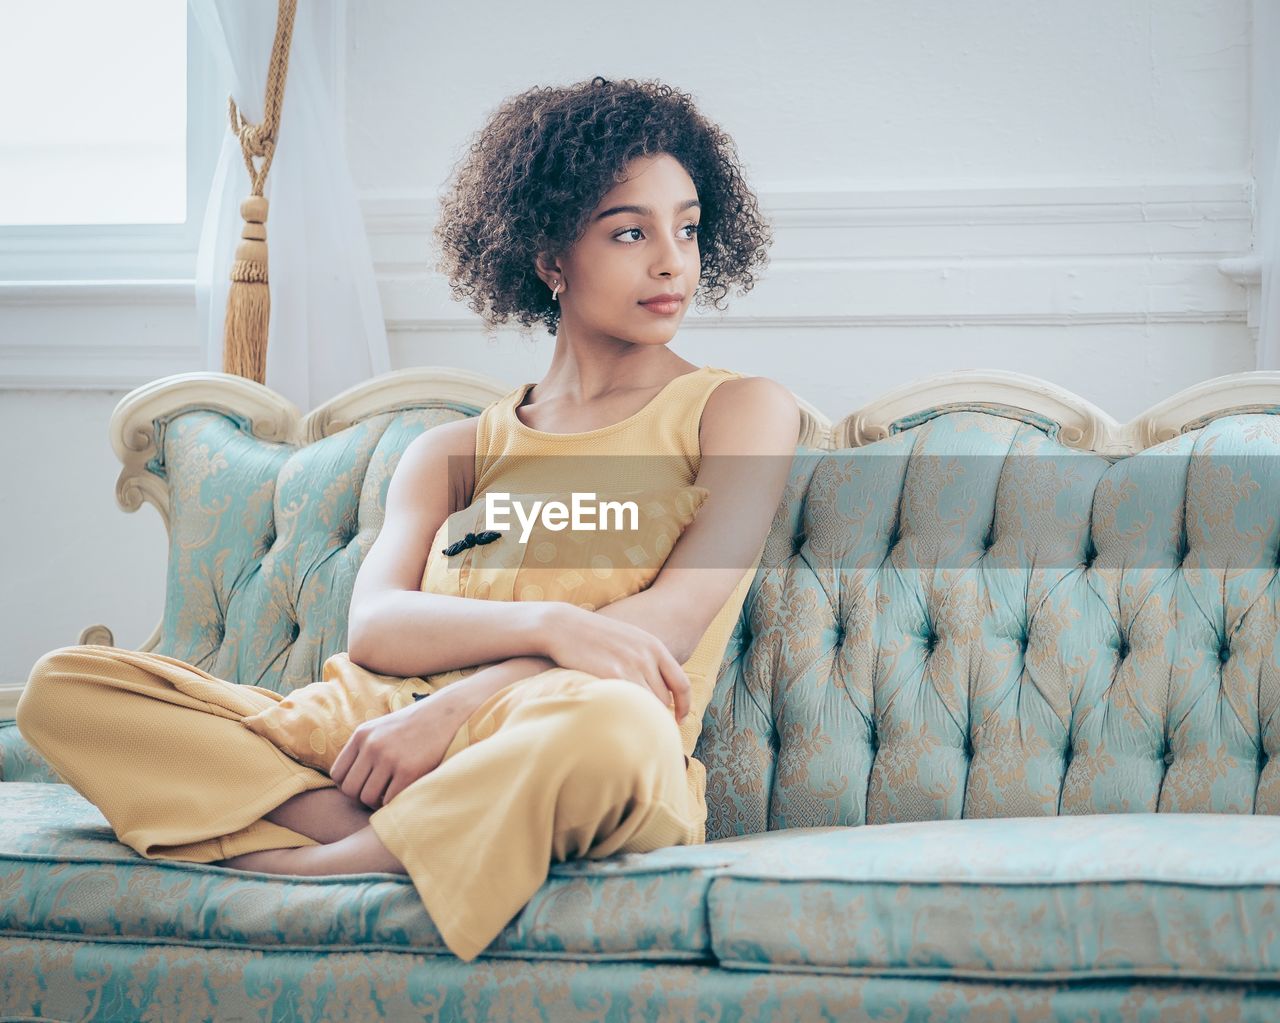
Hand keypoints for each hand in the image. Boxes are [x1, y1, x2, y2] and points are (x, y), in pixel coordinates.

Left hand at [329, 694, 460, 808]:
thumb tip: (346, 782)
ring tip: (391, 793)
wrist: (447, 714)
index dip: (348, 785)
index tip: (364, 785)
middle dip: (362, 797)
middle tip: (378, 793)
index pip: (338, 774)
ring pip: (367, 798)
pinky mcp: (409, 770)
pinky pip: (389, 800)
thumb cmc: (414, 726)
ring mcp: (390, 757)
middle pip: (350, 790)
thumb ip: (363, 750)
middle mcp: (372, 745)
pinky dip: (394, 802)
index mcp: (362, 735)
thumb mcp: (381, 728)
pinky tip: (404, 791)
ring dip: (378, 802)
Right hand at [541, 604, 691, 722]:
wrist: (564, 626)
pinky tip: (613, 711)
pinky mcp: (612, 674)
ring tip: (625, 716)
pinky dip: (626, 713)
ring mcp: (630, 665)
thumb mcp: (629, 641)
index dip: (684, 706)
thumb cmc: (595, 637)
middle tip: (641, 719)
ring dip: (639, 714)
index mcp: (655, 646)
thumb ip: (648, 661)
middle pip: (664, 700)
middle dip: (655, 712)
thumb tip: (663, 692)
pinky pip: (629, 704)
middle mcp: (647, 656)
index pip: (682, 684)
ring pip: (647, 705)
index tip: (679, 720)